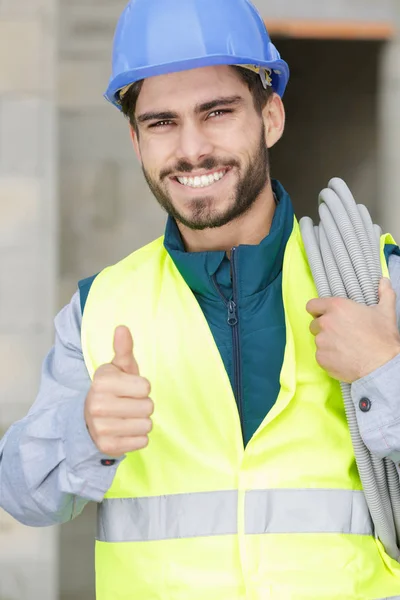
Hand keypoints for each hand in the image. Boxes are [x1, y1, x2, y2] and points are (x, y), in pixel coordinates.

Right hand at [84, 326, 153, 456]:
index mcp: (102, 382)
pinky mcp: (107, 446)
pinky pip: (142, 442)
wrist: (90, 419)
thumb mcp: (119, 368)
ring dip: (142, 422)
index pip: (146, 387)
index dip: (142, 387)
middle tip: (128, 404)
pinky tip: (125, 430)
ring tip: (127, 417)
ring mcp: (101, 427)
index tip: (129, 388)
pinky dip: (137, 438)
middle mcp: (97, 404)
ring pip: (146, 425)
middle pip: (148, 407)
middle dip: (143, 406)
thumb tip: (122, 328)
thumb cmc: (114, 389)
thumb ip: (124, 349)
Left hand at [306, 278, 399, 382]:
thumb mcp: (386, 312)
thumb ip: (384, 293)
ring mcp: (321, 341)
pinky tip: (343, 358)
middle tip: (340, 333)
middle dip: (324, 328)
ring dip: (327, 343)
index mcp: (337, 307)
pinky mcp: (321, 358)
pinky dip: (329, 357)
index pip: (312, 305)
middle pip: (314, 324)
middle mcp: (325, 322)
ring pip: (318, 341)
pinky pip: (320, 356)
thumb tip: (384, 281)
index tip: (325, 315)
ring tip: (345, 347)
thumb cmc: (382, 338)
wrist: (382, 366)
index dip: (318, 310)